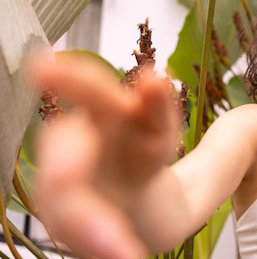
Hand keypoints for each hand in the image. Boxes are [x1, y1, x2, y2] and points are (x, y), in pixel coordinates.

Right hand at [30, 53, 180, 257]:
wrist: (132, 198)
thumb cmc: (139, 148)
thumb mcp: (157, 127)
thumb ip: (157, 105)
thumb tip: (158, 76)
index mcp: (100, 112)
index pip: (86, 90)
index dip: (68, 79)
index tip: (45, 68)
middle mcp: (74, 147)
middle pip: (61, 153)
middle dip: (62, 163)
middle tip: (64, 179)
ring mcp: (68, 188)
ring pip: (67, 205)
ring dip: (91, 225)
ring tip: (122, 248)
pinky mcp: (71, 222)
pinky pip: (82, 236)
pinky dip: (106, 247)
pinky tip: (128, 256)